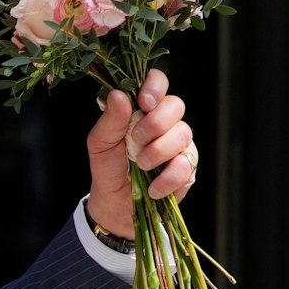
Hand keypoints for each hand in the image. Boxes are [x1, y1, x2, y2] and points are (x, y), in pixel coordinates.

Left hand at [86, 68, 199, 234]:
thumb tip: (118, 95)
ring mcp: (180, 144)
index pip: (158, 83)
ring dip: (157, 151)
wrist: (114, 205)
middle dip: (155, 123)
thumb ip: (110, 120)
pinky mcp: (188, 168)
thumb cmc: (109, 168)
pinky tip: (152, 188)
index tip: (143, 102)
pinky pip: (186, 165)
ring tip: (140, 165)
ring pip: (183, 134)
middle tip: (136, 139)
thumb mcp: (100, 144)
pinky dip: (166, 179)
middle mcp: (166, 123)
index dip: (155, 86)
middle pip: (176, 105)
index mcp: (143, 110)